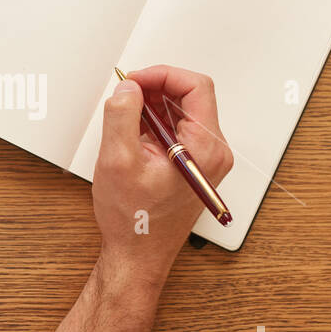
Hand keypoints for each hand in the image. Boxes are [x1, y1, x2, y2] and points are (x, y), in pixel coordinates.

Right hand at [92, 65, 232, 285]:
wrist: (137, 256)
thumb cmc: (135, 221)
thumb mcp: (118, 161)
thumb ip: (121, 116)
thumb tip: (127, 88)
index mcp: (205, 149)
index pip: (195, 87)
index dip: (162, 75)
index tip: (134, 80)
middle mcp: (212, 152)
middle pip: (189, 97)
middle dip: (154, 89)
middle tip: (124, 94)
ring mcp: (203, 160)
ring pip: (180, 113)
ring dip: (151, 107)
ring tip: (123, 118)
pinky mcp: (191, 166)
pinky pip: (175, 131)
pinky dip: (152, 124)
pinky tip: (130, 134)